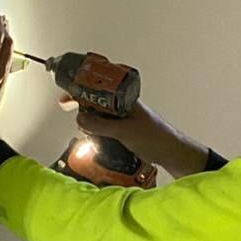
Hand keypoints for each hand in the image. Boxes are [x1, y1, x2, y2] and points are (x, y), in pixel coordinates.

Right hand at [69, 98, 210, 179]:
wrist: (173, 154)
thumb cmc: (157, 138)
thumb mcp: (124, 131)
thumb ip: (101, 125)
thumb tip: (80, 119)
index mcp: (125, 98)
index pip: (99, 86)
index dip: (82, 87)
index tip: (67, 92)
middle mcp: (124, 106)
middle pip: (97, 99)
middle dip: (82, 102)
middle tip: (66, 105)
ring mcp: (124, 118)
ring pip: (100, 113)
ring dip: (90, 119)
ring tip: (83, 126)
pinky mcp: (125, 130)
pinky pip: (106, 126)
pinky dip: (97, 129)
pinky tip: (94, 136)